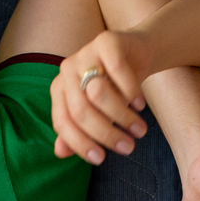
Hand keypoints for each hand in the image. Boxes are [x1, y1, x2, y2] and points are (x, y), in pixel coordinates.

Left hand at [51, 30, 151, 164]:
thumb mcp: (97, 114)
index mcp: (59, 91)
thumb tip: (60, 153)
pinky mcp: (105, 41)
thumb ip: (78, 132)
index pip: (62, 123)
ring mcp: (85, 53)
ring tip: (140, 130)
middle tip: (128, 148)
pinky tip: (141, 105)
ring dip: (122, 116)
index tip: (101, 159)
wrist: (137, 55)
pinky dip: (131, 91)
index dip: (79, 143)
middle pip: (81, 111)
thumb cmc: (114, 90)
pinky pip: (117, 71)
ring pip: (99, 93)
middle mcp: (66, 71)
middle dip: (106, 134)